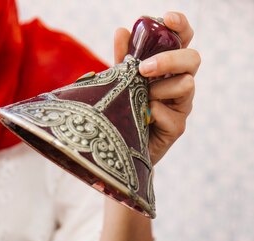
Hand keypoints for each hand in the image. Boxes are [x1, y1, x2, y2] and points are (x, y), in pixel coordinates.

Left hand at [114, 12, 200, 163]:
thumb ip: (123, 59)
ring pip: (186, 85)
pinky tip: (142, 119)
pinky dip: (153, 113)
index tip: (168, 19)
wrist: (122, 147)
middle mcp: (180, 83)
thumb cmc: (126, 111)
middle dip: (169, 60)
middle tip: (144, 68)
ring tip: (141, 99)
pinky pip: (170, 115)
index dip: (181, 26)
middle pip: (193, 59)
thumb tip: (121, 31)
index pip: (183, 40)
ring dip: (160, 89)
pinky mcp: (177, 127)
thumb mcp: (122, 81)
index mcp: (170, 67)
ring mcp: (181, 106)